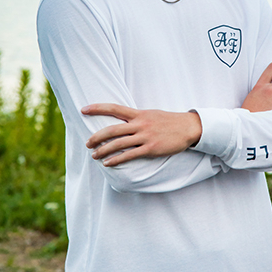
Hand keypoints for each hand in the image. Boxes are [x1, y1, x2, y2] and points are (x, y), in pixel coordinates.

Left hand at [81, 103, 201, 165]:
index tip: (83, 109)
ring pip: (118, 143)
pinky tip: (108, 163)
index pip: (114, 108)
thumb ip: (137, 117)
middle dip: (96, 137)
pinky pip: (129, 155)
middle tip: (87, 143)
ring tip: (94, 155)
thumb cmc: (169, 121)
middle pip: (112, 129)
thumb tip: (123, 121)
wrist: (188, 128)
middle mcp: (140, 124)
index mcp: (139, 113)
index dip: (97, 108)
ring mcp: (145, 136)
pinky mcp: (151, 148)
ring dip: (103, 150)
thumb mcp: (151, 114)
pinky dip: (116, 159)